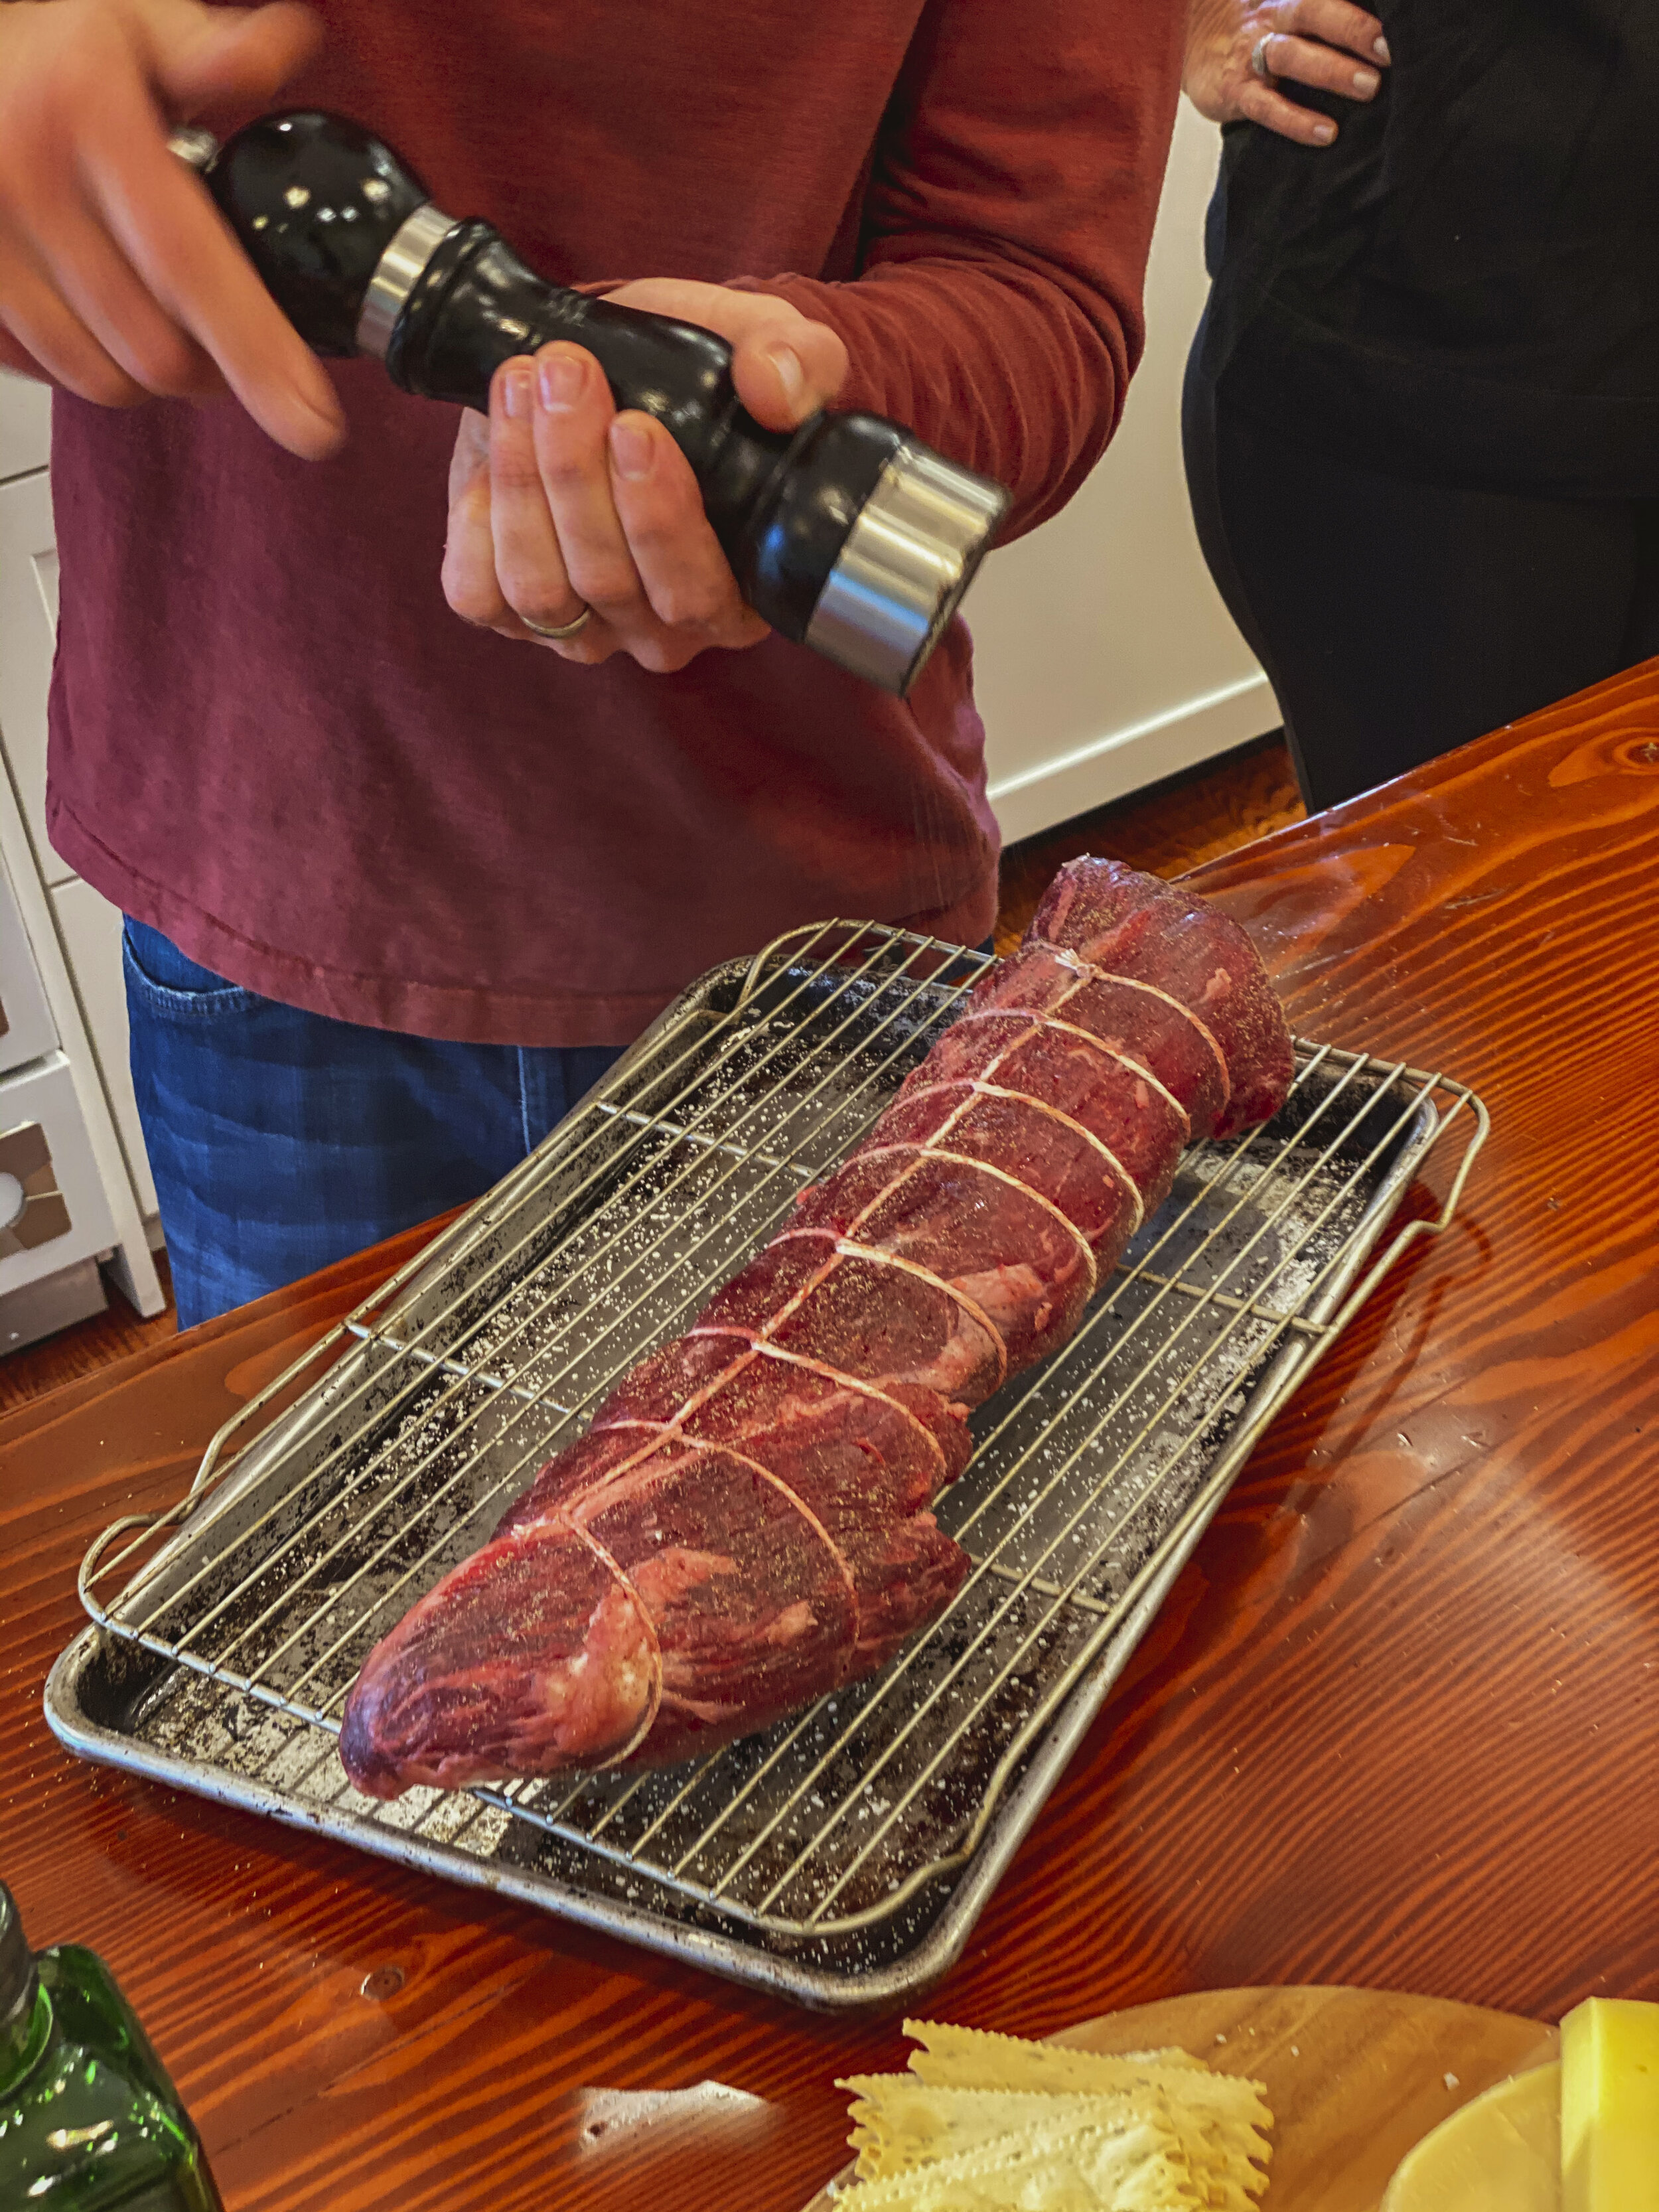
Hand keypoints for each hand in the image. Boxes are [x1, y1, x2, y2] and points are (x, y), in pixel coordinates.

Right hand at [0, 0, 342, 456]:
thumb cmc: (47, 50)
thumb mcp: (133, 24)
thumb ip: (209, 52)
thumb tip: (281, 49)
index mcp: (86, 118)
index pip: (190, 266)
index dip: (258, 355)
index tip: (313, 423)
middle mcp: (28, 183)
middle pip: (156, 350)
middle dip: (218, 371)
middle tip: (244, 350)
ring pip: (105, 377)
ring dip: (159, 380)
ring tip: (185, 342)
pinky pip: (50, 371)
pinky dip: (98, 370)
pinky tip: (117, 329)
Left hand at [441, 280, 847, 673]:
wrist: (617, 367)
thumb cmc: (703, 379)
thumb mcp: (767, 345)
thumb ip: (797, 360)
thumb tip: (776, 392)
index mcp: (740, 597)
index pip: (697, 592)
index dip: (660, 518)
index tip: (634, 425)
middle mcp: (662, 630)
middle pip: (610, 583)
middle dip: (578, 474)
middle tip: (567, 374)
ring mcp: (584, 629)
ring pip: (541, 587)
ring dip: (522, 479)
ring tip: (524, 384)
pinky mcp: (507, 611)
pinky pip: (479, 592)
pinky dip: (477, 514)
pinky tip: (492, 442)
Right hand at [1184, 0, 1389, 146]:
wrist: (1184, 40)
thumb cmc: (1255, 26)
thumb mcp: (1283, 6)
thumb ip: (1321, 12)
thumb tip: (1379, 23)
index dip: (1360, 5)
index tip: (1398, 14)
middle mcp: (1271, 17)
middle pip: (1315, 12)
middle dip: (1355, 30)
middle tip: (1391, 50)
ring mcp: (1250, 54)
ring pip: (1292, 57)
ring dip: (1333, 71)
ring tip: (1371, 87)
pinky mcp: (1233, 91)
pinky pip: (1266, 107)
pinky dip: (1296, 121)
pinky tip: (1326, 133)